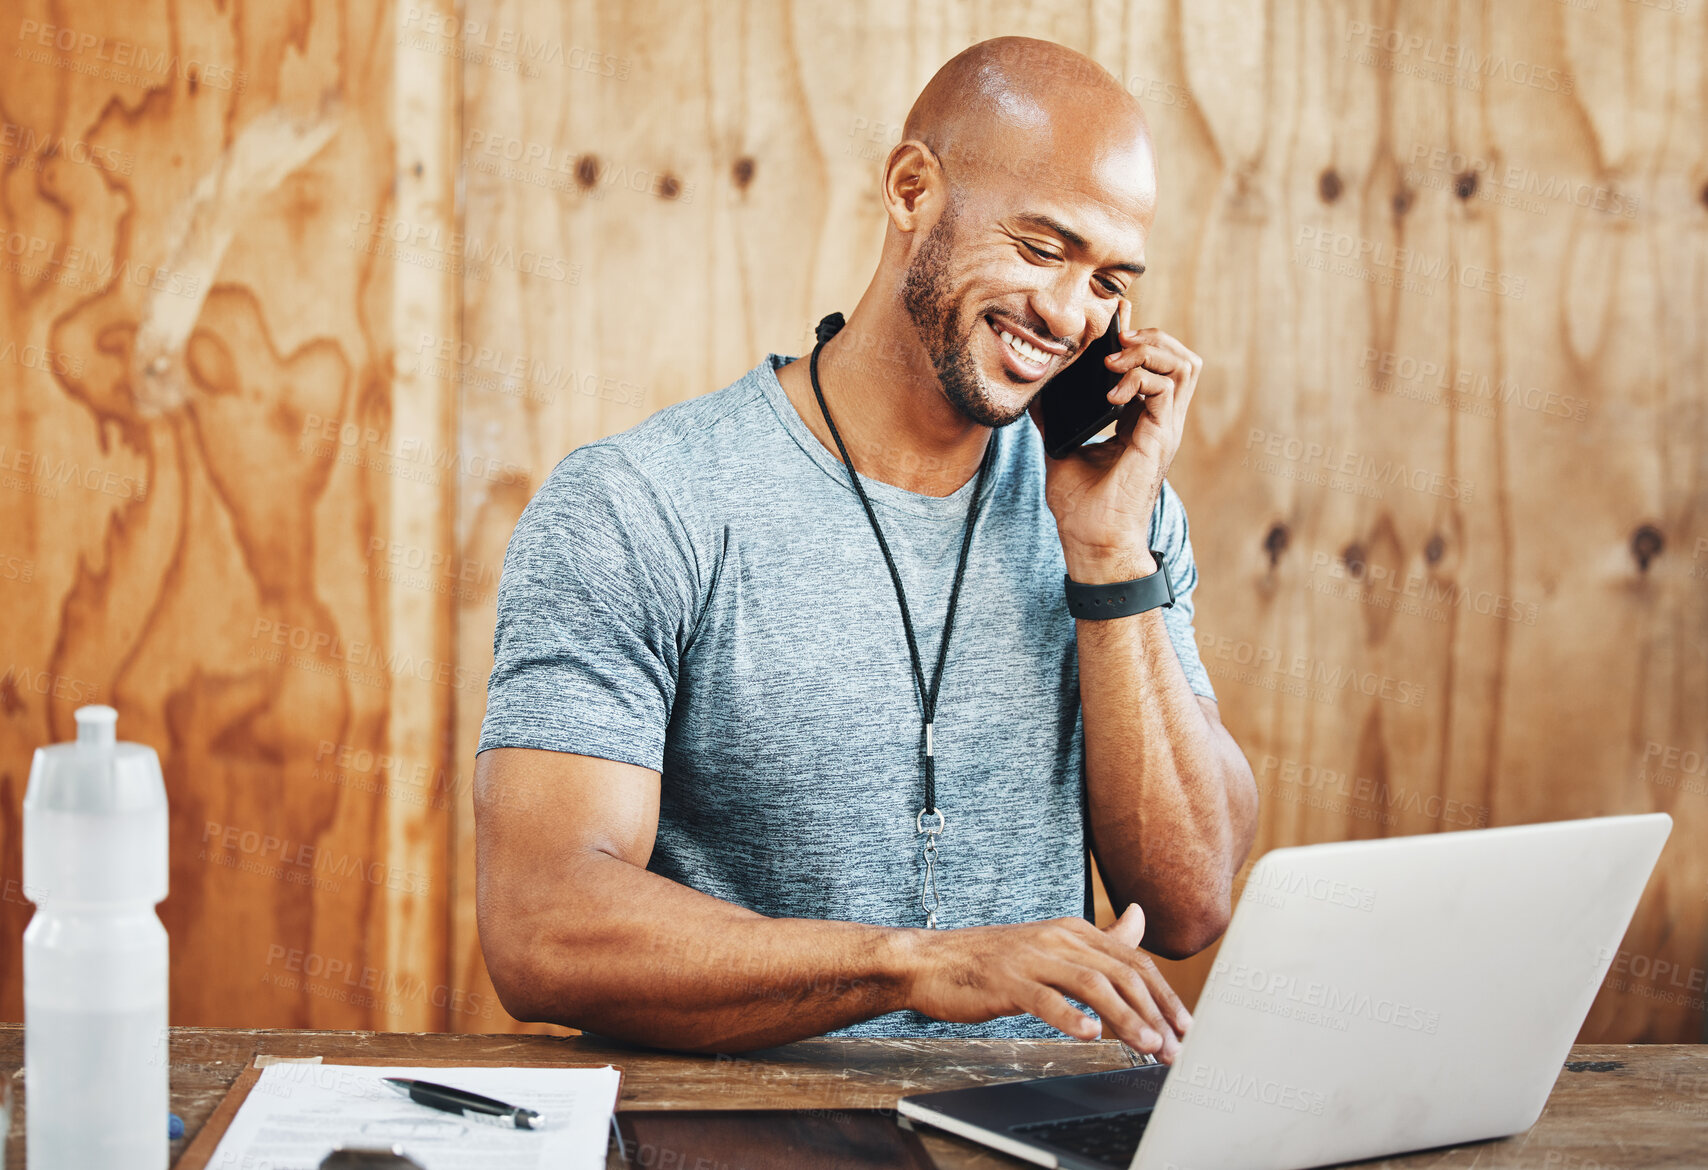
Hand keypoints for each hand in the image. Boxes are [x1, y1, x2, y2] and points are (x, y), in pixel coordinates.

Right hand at [904, 904, 1191, 1061]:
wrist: (931, 961)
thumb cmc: (992, 960)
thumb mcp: (1051, 943)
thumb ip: (1100, 937)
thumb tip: (1140, 916)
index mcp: (1073, 930)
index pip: (1134, 960)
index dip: (1164, 995)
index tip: (1184, 1027)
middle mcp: (1058, 939)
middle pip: (1121, 973)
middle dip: (1154, 1012)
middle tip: (1173, 1047)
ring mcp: (1032, 959)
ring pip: (1092, 985)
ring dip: (1125, 1018)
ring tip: (1147, 1045)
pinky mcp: (1007, 982)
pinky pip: (1045, 1000)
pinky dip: (1071, 1018)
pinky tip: (1090, 1036)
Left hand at [1028, 301, 1202, 580]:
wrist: (1091, 543)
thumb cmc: (1081, 507)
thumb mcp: (1062, 447)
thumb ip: (1056, 417)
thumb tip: (1035, 392)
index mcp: (1142, 421)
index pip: (1154, 365)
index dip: (1139, 336)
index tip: (1113, 318)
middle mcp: (1159, 421)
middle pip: (1181, 357)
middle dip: (1150, 337)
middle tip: (1115, 341)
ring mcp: (1164, 429)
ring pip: (1185, 364)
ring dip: (1150, 351)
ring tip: (1115, 361)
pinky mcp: (1160, 439)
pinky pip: (1167, 388)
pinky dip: (1140, 377)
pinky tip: (1112, 391)